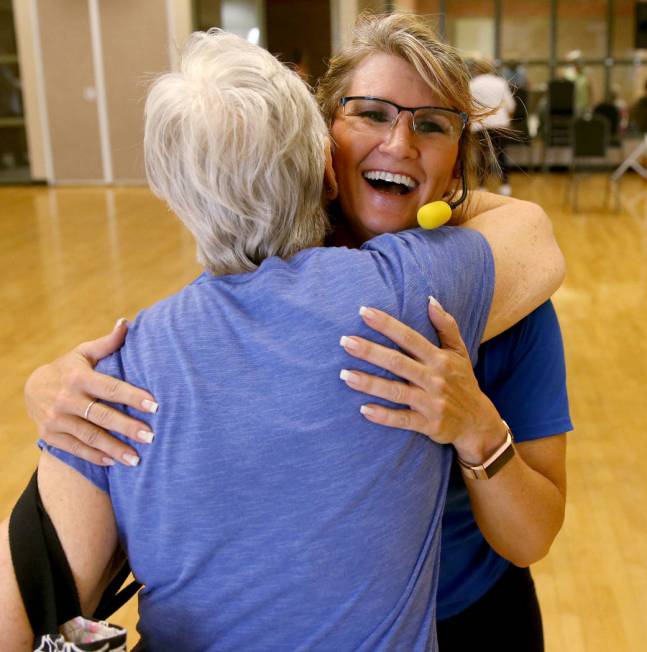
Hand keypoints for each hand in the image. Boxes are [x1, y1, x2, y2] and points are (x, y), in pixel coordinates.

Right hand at [24, 319, 158, 466]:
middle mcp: (66, 399)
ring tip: (137, 459)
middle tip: (152, 436)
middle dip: (127, 427)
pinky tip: (114, 462)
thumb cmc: (68, 368)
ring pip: (90, 436)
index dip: (133, 396)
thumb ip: (107, 343)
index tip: (155, 405)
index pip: (110, 388)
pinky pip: (76, 449)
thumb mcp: (83, 353)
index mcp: (78, 377)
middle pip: (102, 416)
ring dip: (114, 448)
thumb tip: (127, 323)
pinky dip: (95, 457)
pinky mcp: (50, 436)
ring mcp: (56, 420)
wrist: (31, 388)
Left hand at [339, 301, 505, 460]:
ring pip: (397, 391)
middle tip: (345, 342)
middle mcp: (435, 378)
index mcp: (439, 358)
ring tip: (345, 375)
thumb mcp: (460, 352)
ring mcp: (432, 402)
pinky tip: (364, 409)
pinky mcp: (429, 424)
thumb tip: (430, 299)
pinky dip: (384, 416)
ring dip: (370, 383)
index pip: (409, 337)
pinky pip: (403, 420)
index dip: (387, 324)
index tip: (364, 312)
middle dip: (371, 352)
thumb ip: (446, 325)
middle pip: (398, 362)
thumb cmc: (463, 382)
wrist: (477, 422)